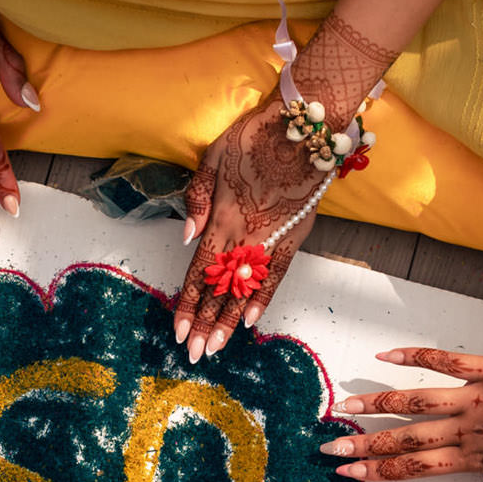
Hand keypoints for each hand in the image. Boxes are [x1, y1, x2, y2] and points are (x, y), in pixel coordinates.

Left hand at [173, 13, 398, 358]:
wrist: (304, 127)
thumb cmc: (253, 136)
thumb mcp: (212, 158)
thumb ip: (198, 200)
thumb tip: (187, 239)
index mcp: (222, 218)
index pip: (199, 271)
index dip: (188, 303)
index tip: (178, 331)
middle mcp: (245, 235)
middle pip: (220, 288)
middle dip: (205, 322)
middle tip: (193, 354)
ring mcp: (272, 238)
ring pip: (246, 288)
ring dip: (229, 320)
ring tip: (217, 347)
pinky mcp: (294, 235)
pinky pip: (277, 274)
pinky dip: (263, 297)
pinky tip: (251, 320)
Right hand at [329, 350, 482, 481]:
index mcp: (472, 458)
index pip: (414, 467)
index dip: (378, 472)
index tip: (347, 475)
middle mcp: (464, 427)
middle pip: (405, 437)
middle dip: (365, 444)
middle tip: (331, 447)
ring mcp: (471, 395)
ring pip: (416, 400)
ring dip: (378, 403)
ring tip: (347, 406)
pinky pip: (443, 360)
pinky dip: (413, 356)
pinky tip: (386, 355)